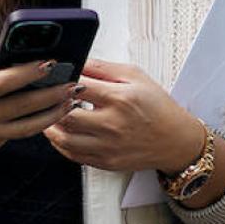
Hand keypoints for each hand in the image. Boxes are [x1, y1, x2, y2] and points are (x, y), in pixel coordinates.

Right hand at [0, 44, 80, 157]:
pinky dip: (31, 126)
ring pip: (27, 128)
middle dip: (52, 94)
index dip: (31, 72)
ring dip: (52, 115)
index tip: (50, 64)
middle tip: (72, 85)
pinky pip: (13, 136)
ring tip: (69, 104)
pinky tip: (45, 114)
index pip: (7, 82)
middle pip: (24, 107)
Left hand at [43, 58, 204, 172]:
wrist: (176, 140)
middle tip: (48, 97)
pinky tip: (60, 132)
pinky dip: (61, 143)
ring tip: (50, 115)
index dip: (62, 80)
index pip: (78, 86)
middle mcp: (112, 125)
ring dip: (50, 126)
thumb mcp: (135, 77)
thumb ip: (103, 68)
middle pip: (66, 115)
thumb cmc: (158, 107)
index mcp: (120, 99)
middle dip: (53, 104)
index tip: (56, 77)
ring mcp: (108, 147)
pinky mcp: (106, 162)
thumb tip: (78, 60)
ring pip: (64, 139)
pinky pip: (73, 155)